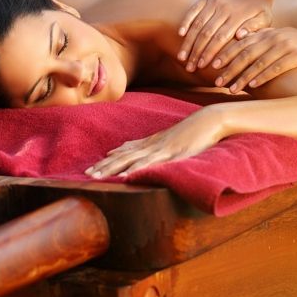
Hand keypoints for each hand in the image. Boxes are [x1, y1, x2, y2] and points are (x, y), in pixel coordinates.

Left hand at [85, 108, 226, 177]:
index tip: (91, 169)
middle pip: (123, 157)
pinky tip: (125, 176)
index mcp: (152, 143)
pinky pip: (152, 163)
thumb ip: (155, 145)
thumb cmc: (193, 130)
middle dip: (105, 166)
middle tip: (87, 175)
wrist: (210, 119)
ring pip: (132, 160)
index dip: (107, 161)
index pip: (125, 152)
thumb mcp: (172, 139)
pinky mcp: (173, 154)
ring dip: (113, 168)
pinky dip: (137, 169)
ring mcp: (162, 149)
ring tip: (97, 177)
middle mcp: (152, 145)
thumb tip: (138, 150)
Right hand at [177, 0, 272, 72]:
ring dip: (188, 42)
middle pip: (206, 33)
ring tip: (181, 57)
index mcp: (238, 16)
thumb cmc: (260, 14)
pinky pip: (194, 10)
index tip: (201, 66)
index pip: (220, 37)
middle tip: (189, 67)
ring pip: (197, 24)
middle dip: (196, 52)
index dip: (210, 52)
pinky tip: (180, 34)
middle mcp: (224, 7)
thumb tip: (239, 36)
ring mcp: (214, 1)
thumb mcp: (264, 21)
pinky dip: (186, 21)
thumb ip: (254, 28)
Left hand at [212, 27, 296, 92]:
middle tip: (217, 81)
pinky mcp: (296, 56)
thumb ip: (260, 38)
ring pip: (258, 63)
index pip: (241, 44)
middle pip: (246, 54)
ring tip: (231, 88)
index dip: (226, 54)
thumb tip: (238, 38)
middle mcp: (273, 38)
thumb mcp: (278, 37)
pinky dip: (262, 77)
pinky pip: (275, 68)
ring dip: (243, 77)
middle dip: (230, 68)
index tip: (213, 66)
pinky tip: (252, 86)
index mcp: (267, 33)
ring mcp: (285, 46)